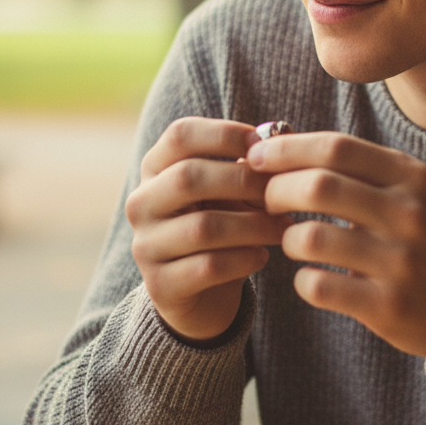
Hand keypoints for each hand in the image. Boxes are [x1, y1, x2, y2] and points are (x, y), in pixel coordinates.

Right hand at [126, 117, 291, 342]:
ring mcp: (146, 245)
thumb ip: (252, 162)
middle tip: (283, 193)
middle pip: (188, 178)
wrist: (203, 290)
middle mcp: (142, 203)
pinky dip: (243, 259)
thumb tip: (283, 135)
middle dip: (244, 182)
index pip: (180, 135)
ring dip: (253, 225)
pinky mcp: (160, 285)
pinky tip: (263, 256)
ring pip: (202, 227)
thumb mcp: (234, 188)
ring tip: (284, 227)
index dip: (224, 133)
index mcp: (156, 167)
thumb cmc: (224, 222)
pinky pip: (207, 267)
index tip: (263, 145)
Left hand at [247, 132, 425, 366]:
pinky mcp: (389, 306)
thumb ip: (361, 169)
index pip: (335, 147)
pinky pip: (318, 286)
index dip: (285, 149)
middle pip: (317, 185)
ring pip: (310, 237)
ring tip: (291, 240)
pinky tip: (312, 276)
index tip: (255, 157)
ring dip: (286, 238)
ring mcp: (401, 261)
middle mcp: (409, 213)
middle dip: (274, 190)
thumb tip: (284, 143)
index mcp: (412, 176)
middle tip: (264, 201)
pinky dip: (303, 279)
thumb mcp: (414, 192)